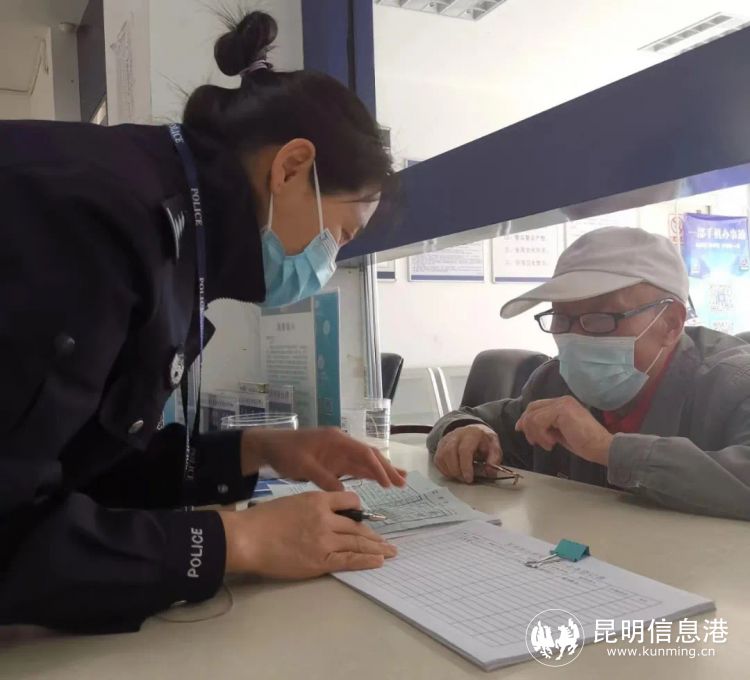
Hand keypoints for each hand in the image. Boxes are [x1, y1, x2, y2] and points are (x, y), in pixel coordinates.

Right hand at [219, 491, 396, 577]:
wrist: (249, 538)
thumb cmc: (263, 520)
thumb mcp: (292, 502)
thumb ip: (312, 507)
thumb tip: (326, 514)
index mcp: (318, 499)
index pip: (349, 500)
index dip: (359, 509)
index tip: (364, 518)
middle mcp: (326, 518)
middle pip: (357, 525)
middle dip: (374, 534)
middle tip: (387, 540)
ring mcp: (325, 539)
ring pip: (357, 542)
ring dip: (376, 547)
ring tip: (390, 551)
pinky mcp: (320, 560)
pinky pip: (349, 559)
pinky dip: (366, 560)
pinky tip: (378, 560)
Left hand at [240, 427, 406, 490]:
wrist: (270, 447)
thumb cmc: (285, 452)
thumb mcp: (303, 465)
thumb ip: (323, 477)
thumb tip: (342, 492)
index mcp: (336, 440)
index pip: (363, 453)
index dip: (378, 468)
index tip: (389, 483)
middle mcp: (341, 444)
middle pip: (369, 456)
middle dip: (387, 468)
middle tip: (403, 482)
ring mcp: (339, 453)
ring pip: (365, 462)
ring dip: (382, 471)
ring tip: (400, 481)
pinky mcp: (334, 462)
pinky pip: (355, 468)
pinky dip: (368, 475)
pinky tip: (379, 481)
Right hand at [434, 424, 501, 483]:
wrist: (473, 431)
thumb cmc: (483, 440)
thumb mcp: (494, 446)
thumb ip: (494, 458)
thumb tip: (489, 471)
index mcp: (471, 434)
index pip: (464, 450)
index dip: (465, 466)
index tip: (469, 478)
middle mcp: (456, 435)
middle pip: (450, 453)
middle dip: (457, 470)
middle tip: (465, 479)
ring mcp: (446, 440)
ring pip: (441, 457)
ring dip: (450, 471)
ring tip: (460, 476)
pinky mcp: (440, 446)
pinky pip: (438, 460)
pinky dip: (444, 470)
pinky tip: (453, 472)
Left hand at [515, 396, 613, 465]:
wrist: (601, 447)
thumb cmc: (584, 443)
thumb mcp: (560, 433)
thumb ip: (546, 426)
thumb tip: (527, 427)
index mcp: (563, 404)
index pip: (536, 406)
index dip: (526, 418)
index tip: (521, 429)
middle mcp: (562, 400)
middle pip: (532, 408)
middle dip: (526, 425)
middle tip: (532, 441)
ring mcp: (562, 404)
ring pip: (533, 417)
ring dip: (536, 434)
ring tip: (548, 444)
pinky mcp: (562, 410)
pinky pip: (539, 422)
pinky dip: (541, 435)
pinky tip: (552, 443)